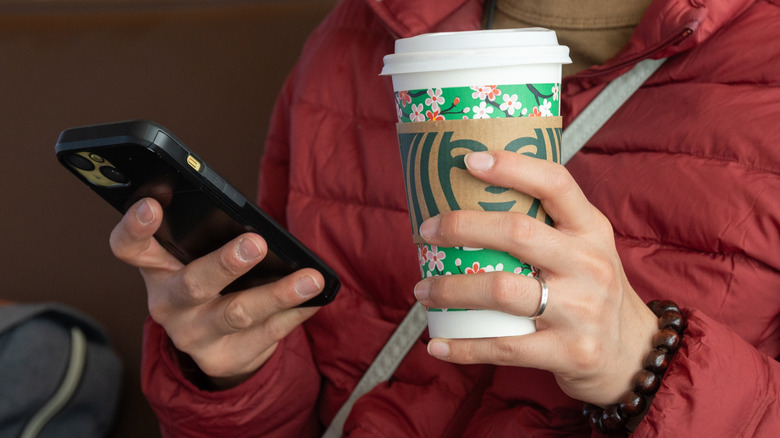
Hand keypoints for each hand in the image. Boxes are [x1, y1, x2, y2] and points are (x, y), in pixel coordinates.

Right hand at [110, 198, 322, 387]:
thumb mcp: (197, 259)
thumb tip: (259, 226)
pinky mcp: (225, 359)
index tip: (152, 204)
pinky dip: (296, 313)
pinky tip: (316, 299)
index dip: (135, 227)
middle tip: (256, 243)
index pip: (129, 247)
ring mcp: (194, 336)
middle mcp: (168, 305)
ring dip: (277, 294)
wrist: (218, 344)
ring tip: (310, 278)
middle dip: (225, 263)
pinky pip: (267, 334)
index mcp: (156, 269)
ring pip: (237, 314)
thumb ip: (211, 238)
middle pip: (193, 284)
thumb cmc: (211, 282)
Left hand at [412, 151, 657, 405]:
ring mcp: (581, 311)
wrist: (636, 354)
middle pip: (516, 233)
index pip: (555, 184)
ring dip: (451, 288)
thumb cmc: (593, 290)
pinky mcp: (569, 352)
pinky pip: (503, 347)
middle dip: (460, 228)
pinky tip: (437, 345)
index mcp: (591, 230)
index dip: (512, 167)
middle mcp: (589, 265)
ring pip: (501, 290)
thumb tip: (472, 197)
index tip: (469, 161)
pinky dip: (463, 347)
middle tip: (425, 233)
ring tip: (423, 289)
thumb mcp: (586, 247)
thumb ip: (546, 224)